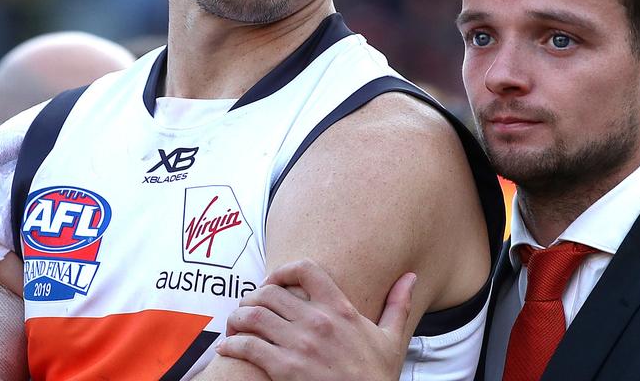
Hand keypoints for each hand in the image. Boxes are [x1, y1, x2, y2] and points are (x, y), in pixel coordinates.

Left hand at [216, 259, 415, 380]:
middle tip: (249, 307)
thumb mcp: (392, 339)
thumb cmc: (376, 378)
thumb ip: (398, 304)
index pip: (306, 270)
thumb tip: (410, 277)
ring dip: (238, 317)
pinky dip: (232, 343)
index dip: (284, 269)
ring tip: (235, 325)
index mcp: (341, 309)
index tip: (274, 280)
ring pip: (254, 315)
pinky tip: (229, 346)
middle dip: (253, 297)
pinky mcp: (284, 369)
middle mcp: (318, 322)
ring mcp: (300, 345)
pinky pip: (247, 346)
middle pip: (270, 291)